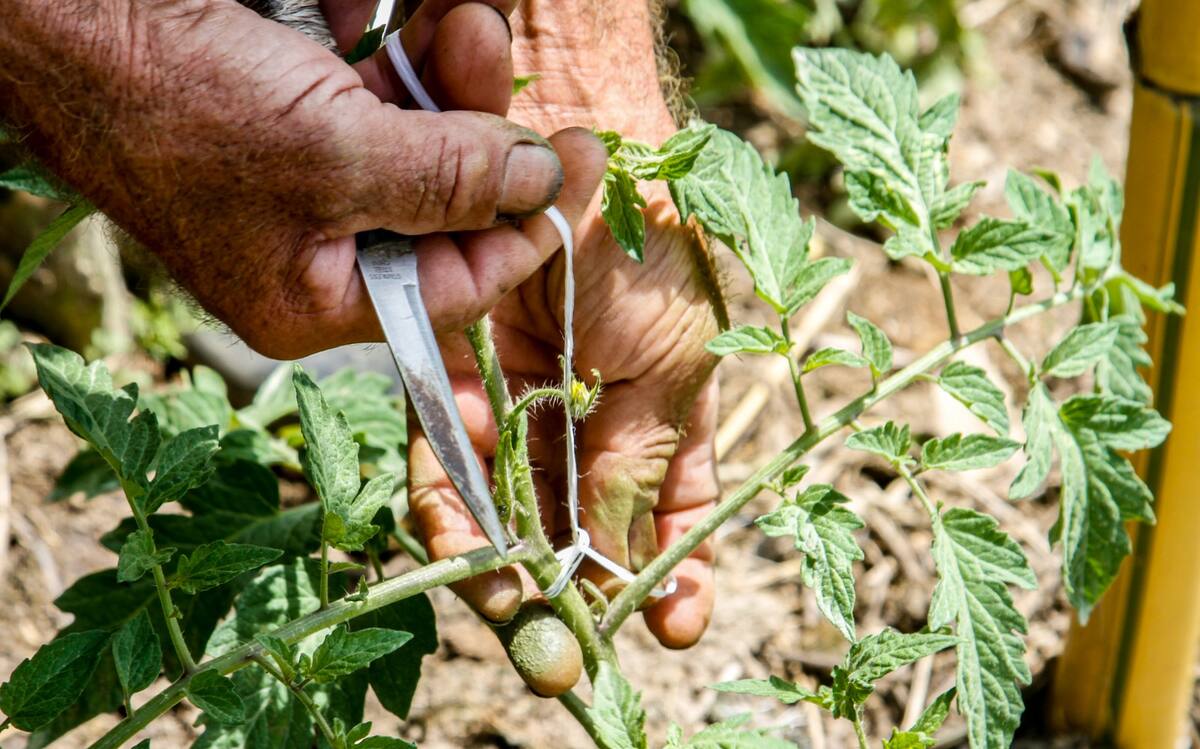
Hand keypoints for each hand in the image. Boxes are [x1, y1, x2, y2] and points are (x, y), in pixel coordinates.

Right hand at [0, 0, 604, 358]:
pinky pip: (376, 96)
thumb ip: (449, 180)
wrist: (67, 22)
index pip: (457, 286)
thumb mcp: (333, 158)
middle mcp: (317, 251)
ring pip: (421, 144)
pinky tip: (384, 15)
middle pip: (447, 209)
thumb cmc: (179, 106)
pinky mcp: (295, 117)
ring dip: (450, 80)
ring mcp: (307, 181)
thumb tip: (541, 186)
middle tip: (504, 61)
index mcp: (317, 299)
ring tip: (467, 22)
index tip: (584, 164)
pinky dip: (395, 55)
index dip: (527, 228)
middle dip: (487, 134)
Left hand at [403, 2, 721, 648]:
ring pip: (510, 506)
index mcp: (665, 412)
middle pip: (579, 522)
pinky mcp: (459, 373)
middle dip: (572, 590)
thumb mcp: (669, 367)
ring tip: (507, 610)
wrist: (567, 148)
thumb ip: (639, 465)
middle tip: (562, 648)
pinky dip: (451, 505)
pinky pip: (446, 457)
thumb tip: (622, 559)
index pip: (672, 511)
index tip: (678, 628)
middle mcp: (592, 413)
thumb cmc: (646, 251)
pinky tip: (461, 544)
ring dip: (505, 565)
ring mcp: (526, 398)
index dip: (677, 573)